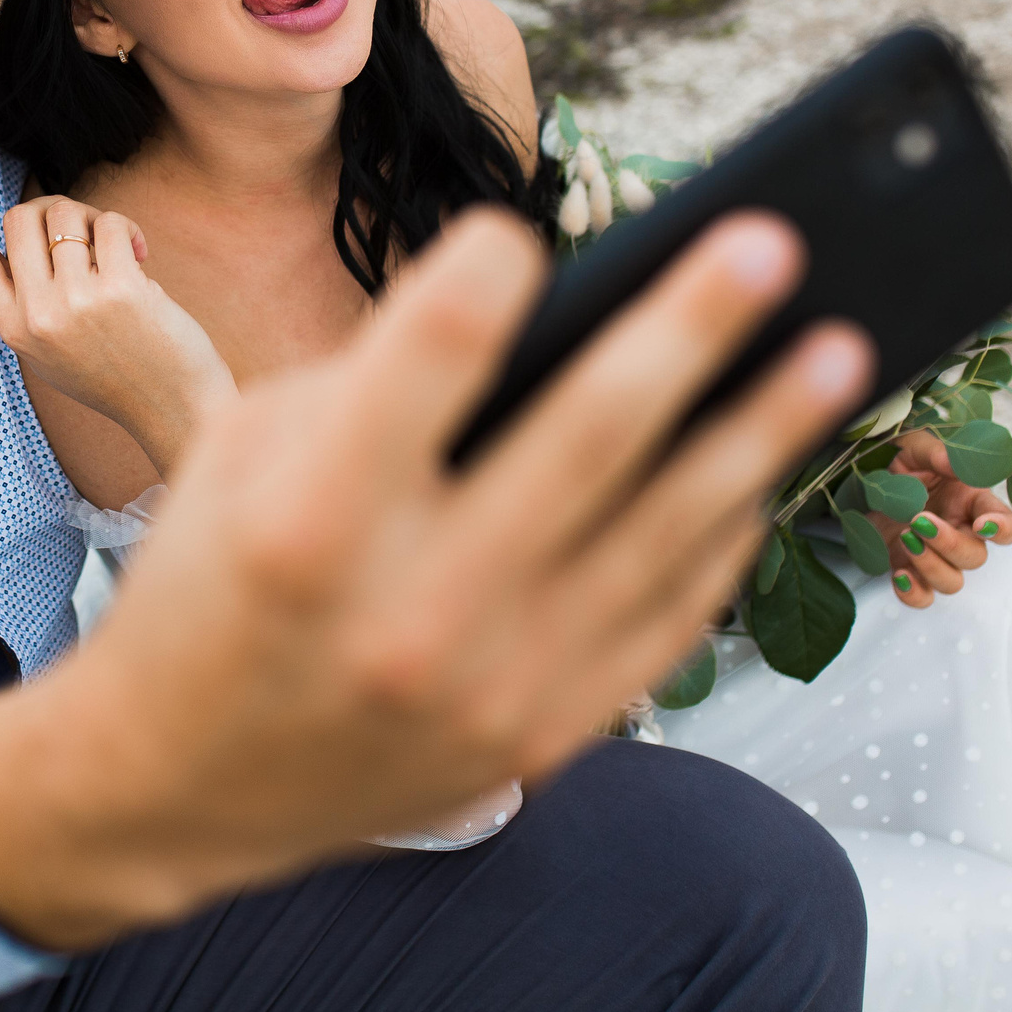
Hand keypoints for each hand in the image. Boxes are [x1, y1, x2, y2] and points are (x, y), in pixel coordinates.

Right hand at [0, 167, 234, 471]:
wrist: (173, 408)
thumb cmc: (115, 371)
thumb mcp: (46, 346)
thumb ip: (24, 297)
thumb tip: (18, 228)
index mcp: (11, 327)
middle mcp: (36, 315)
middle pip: (20, 217)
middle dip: (53, 210)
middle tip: (85, 233)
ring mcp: (77, 302)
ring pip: (66, 214)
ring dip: (94, 219)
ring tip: (117, 249)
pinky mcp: (121, 290)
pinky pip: (110, 224)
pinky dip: (127, 230)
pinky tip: (141, 255)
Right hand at [0, 208, 871, 949]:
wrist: (175, 781)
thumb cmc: (210, 583)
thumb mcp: (244, 454)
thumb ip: (377, 382)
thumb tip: (546, 312)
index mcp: (313, 516)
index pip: (433, 353)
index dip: (488, 269)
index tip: (524, 230)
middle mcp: (411, 607)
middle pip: (588, 435)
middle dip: (691, 326)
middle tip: (775, 242)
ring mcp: (491, 684)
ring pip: (664, 531)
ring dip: (761, 429)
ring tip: (836, 349)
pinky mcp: (541, 736)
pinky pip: (666, 618)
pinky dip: (721, 534)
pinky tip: (761, 467)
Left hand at [868, 429, 1011, 608]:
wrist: (860, 478)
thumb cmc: (899, 459)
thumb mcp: (913, 446)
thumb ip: (934, 452)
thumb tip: (951, 461)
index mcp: (971, 502)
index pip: (1007, 525)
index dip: (1002, 529)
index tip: (983, 525)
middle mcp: (960, 532)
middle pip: (975, 558)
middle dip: (949, 544)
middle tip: (918, 521)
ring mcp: (935, 555)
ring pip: (952, 582)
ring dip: (931, 567)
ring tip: (905, 539)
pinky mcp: (908, 569)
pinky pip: (922, 597)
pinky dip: (913, 593)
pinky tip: (898, 574)